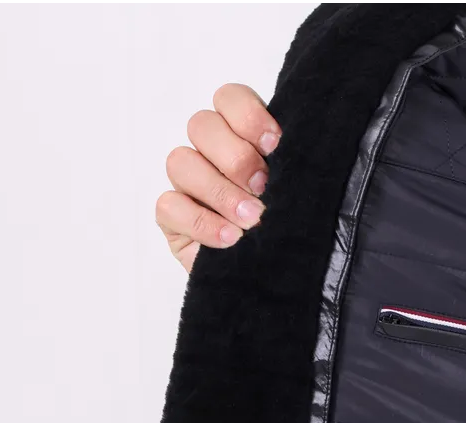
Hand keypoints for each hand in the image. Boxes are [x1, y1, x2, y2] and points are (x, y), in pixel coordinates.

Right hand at [157, 83, 281, 272]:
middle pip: (201, 125)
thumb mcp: (296, 193)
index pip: (228, 99)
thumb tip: (286, 152)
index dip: (247, 115)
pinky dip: (201, 222)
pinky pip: (169, 206)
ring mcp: (187, 184)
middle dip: (235, 157)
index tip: (275, 146)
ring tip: (250, 220)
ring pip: (180, 161)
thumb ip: (289, 166)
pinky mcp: (172, 218)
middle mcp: (209, 153)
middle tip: (263, 188)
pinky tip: (230, 239)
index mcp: (240, 135)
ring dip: (219, 191)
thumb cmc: (288, 230)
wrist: (275, 280)